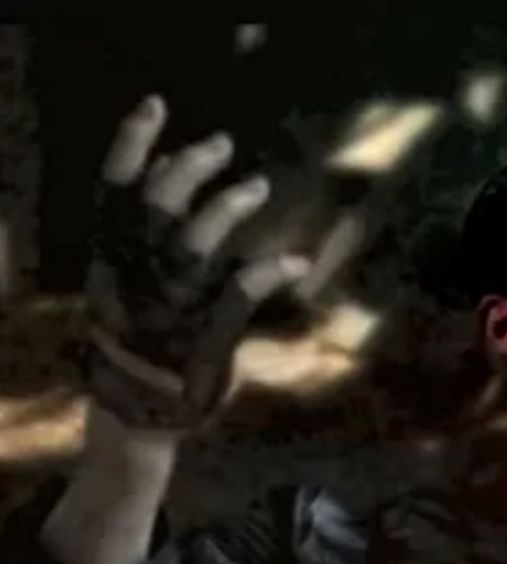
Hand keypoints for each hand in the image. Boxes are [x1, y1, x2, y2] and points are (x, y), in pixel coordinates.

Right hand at [85, 95, 310, 429]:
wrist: (138, 415)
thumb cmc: (140, 335)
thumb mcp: (125, 278)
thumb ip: (146, 225)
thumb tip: (164, 163)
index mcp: (109, 261)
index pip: (113, 192)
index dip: (131, 145)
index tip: (156, 105)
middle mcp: (132, 279)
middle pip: (155, 208)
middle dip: (190, 168)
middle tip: (223, 145)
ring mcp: (166, 309)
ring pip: (191, 246)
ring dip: (226, 209)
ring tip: (258, 186)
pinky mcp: (201, 338)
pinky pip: (237, 295)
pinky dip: (269, 271)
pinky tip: (296, 260)